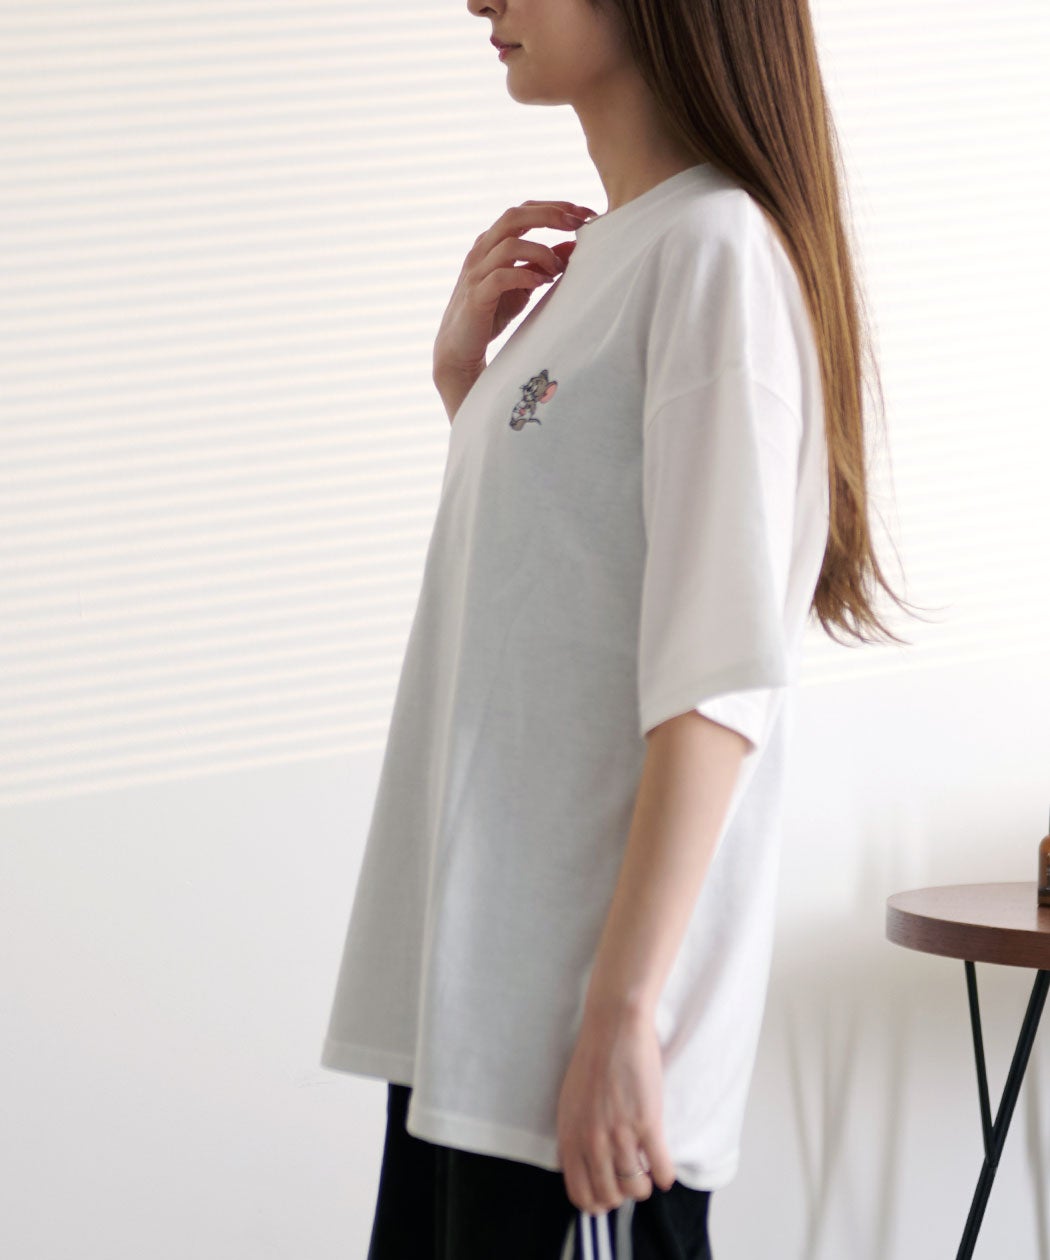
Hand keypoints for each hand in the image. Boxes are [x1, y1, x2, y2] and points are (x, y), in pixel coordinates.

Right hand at [432, 200, 596, 385]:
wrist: (460, 347)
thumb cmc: (492, 312)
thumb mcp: (524, 283)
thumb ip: (543, 263)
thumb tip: (573, 244)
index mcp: (492, 242)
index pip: (523, 211)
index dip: (554, 206)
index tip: (584, 213)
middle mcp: (481, 251)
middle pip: (514, 216)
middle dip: (550, 216)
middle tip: (578, 224)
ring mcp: (476, 272)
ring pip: (509, 245)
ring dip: (541, 252)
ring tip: (558, 270)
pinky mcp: (476, 296)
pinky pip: (501, 277)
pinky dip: (525, 276)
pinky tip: (541, 283)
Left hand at [555, 1001, 676, 1215]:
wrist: (614, 1027)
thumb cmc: (591, 1060)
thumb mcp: (568, 1102)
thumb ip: (571, 1137)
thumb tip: (577, 1167)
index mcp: (570, 1137)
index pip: (580, 1194)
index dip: (596, 1203)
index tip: (608, 1196)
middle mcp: (592, 1141)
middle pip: (609, 1196)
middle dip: (620, 1195)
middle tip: (629, 1181)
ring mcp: (620, 1134)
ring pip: (635, 1188)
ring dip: (643, 1187)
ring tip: (646, 1173)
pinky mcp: (648, 1122)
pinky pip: (660, 1168)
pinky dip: (664, 1175)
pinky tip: (664, 1170)